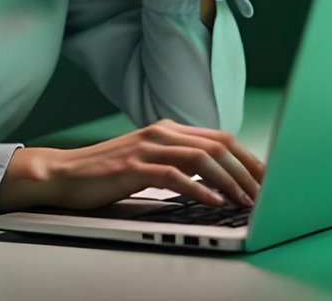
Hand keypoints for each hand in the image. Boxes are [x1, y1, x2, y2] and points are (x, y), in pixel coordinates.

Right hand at [0, 118, 264, 213]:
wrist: (64, 174)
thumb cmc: (108, 172)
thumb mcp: (151, 163)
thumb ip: (180, 164)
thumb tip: (216, 178)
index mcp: (170, 130)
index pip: (221, 139)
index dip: (248, 158)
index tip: (266, 178)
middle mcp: (162, 133)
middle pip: (218, 146)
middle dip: (246, 171)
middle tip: (263, 194)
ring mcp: (147, 147)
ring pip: (201, 159)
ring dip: (228, 181)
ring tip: (244, 200)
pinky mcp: (133, 166)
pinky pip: (174, 175)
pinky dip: (198, 189)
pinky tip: (213, 202)